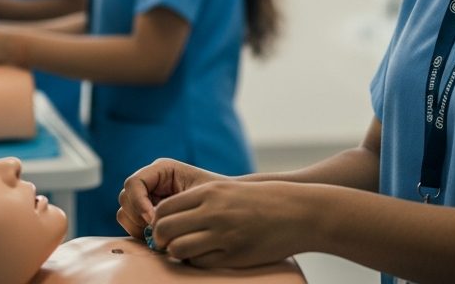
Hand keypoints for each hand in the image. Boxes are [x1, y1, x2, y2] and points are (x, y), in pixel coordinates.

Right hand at [117, 159, 229, 236]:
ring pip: (124, 213)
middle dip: (137, 216)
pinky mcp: (146, 215)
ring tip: (160, 234)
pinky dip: (140, 233)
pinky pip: (131, 225)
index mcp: (161, 170)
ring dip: (137, 226)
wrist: (226, 207)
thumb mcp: (198, 195)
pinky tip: (159, 237)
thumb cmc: (217, 197)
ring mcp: (146, 199)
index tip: (151, 219)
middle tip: (156, 230)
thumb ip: (176, 203)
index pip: (134, 183)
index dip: (138, 201)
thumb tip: (151, 222)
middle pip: (125, 198)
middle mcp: (150, 183)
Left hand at [150, 180, 316, 267]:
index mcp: (210, 192)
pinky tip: (205, 256)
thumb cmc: (261, 201)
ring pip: (178, 249)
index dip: (157, 221)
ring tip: (184, 251)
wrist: (298, 213)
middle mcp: (213, 212)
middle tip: (166, 243)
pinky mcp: (233, 255)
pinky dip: (196, 262)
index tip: (162, 227)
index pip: (165, 208)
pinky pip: (200, 263)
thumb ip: (200, 201)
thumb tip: (167, 218)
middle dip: (160, 239)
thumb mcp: (228, 191)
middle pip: (166, 229)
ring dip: (177, 252)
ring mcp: (223, 235)